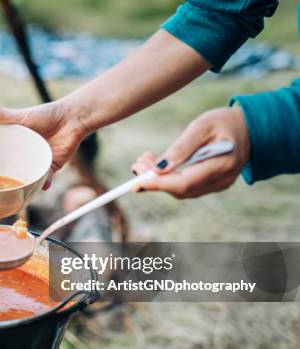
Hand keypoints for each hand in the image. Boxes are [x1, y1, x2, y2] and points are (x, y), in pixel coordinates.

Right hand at [0, 97, 86, 188]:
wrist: (73, 119)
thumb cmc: (46, 114)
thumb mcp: (19, 116)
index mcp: (13, 144)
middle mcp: (24, 156)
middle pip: (10, 172)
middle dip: (3, 182)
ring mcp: (37, 163)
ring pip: (27, 180)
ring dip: (22, 187)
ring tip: (13, 195)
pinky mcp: (51, 168)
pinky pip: (44, 181)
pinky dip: (42, 185)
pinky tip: (39, 188)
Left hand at [130, 107, 249, 198]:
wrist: (248, 127)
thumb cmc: (224, 122)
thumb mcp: (201, 126)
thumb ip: (181, 147)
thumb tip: (159, 168)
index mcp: (222, 164)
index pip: (185, 183)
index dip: (158, 184)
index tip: (136, 182)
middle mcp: (222, 180)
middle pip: (181, 190)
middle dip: (154, 181)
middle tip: (136, 164)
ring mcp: (218, 185)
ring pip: (182, 191)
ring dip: (159, 180)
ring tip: (143, 161)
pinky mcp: (212, 184)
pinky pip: (187, 187)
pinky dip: (168, 179)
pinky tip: (156, 165)